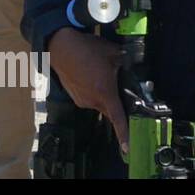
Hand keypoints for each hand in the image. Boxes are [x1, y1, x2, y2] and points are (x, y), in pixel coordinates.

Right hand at [47, 28, 128, 152]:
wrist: (61, 45)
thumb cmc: (86, 49)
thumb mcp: (113, 52)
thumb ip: (126, 63)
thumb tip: (133, 66)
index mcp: (105, 93)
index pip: (118, 119)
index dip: (124, 135)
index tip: (127, 148)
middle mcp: (92, 100)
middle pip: (110, 111)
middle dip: (115, 104)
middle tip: (118, 89)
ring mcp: (81, 99)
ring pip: (98, 104)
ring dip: (102, 95)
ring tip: (99, 76)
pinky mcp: (73, 95)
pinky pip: (88, 98)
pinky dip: (91, 91)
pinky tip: (89, 76)